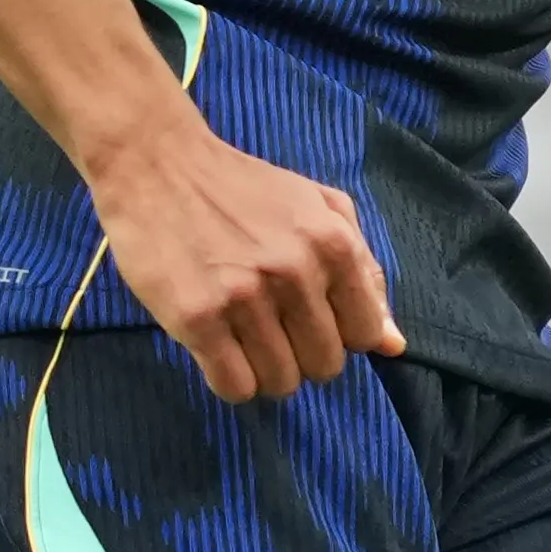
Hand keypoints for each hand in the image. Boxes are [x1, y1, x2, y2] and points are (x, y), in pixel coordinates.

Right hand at [86, 116, 401, 402]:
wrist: (156, 164)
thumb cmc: (243, 188)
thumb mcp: (318, 209)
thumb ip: (363, 270)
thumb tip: (394, 344)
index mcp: (332, 245)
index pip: (365, 335)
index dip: (340, 334)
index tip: (311, 317)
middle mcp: (294, 273)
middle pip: (324, 366)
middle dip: (303, 355)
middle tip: (273, 326)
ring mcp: (244, 298)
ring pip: (280, 383)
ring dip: (265, 370)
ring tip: (243, 337)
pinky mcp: (197, 319)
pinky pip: (234, 387)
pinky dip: (231, 381)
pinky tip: (219, 350)